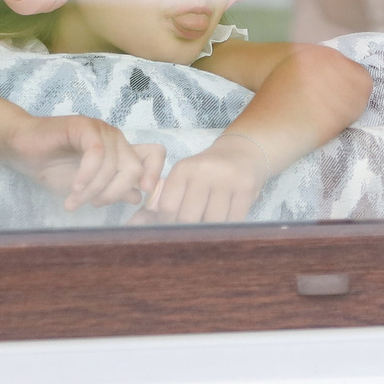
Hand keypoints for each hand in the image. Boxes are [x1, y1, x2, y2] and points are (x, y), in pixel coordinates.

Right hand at [0, 114, 165, 210]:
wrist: (21, 148)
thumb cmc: (54, 166)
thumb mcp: (87, 186)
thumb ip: (111, 189)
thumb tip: (137, 197)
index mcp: (121, 151)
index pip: (155, 154)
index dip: (154, 173)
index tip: (142, 196)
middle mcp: (116, 138)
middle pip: (134, 168)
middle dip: (114, 193)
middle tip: (93, 205)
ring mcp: (101, 130)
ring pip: (113, 165)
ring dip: (92, 189)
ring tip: (74, 200)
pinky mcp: (83, 126)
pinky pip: (96, 153)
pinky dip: (87, 175)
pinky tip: (74, 188)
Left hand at [147, 131, 272, 223]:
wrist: (244, 152)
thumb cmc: (208, 172)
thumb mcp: (184, 178)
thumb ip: (162, 200)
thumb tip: (136, 224)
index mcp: (183, 168)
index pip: (168, 207)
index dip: (168, 223)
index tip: (175, 225)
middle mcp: (204, 170)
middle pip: (189, 217)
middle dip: (190, 229)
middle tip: (193, 230)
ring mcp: (227, 178)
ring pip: (212, 221)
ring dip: (211, 230)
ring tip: (211, 225)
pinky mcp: (247, 187)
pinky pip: (234, 220)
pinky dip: (229, 226)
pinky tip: (227, 221)